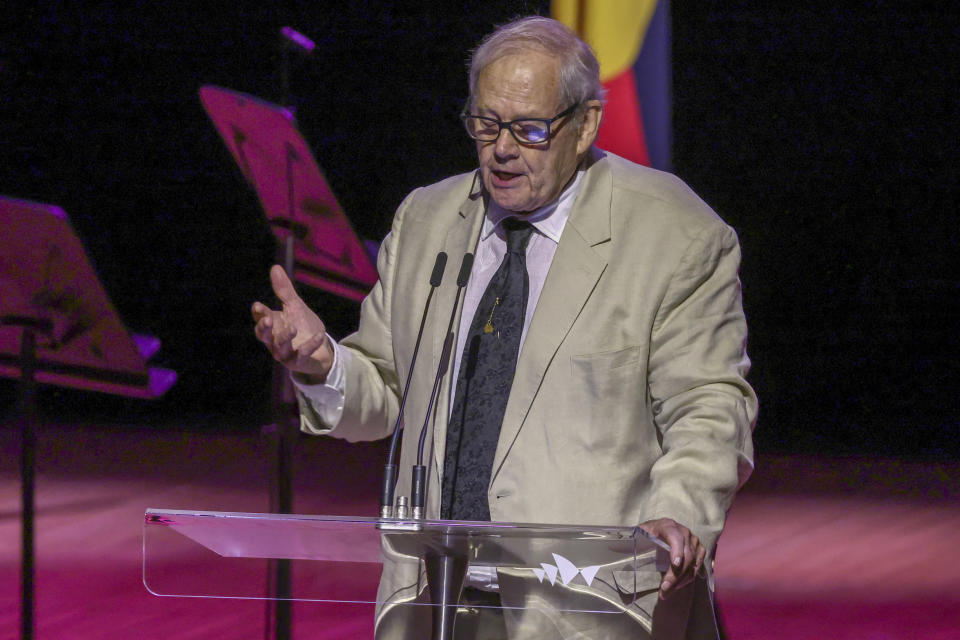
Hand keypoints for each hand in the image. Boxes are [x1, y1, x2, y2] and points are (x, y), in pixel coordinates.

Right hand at [251, 265, 333, 380]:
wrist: (321, 346)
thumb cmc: (303, 326)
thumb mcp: (294, 306)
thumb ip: (284, 290)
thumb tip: (275, 267)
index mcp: (272, 326)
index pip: (261, 319)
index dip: (259, 313)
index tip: (258, 306)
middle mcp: (274, 340)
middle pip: (264, 336)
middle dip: (264, 328)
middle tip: (267, 319)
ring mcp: (286, 353)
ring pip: (280, 348)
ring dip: (285, 337)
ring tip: (292, 328)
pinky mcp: (298, 362)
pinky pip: (302, 354)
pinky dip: (310, 345)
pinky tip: (319, 335)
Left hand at [639, 518, 705, 599]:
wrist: (660, 529)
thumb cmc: (648, 533)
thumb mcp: (640, 532)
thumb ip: (635, 538)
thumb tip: (622, 548)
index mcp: (668, 525)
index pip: (676, 537)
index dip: (677, 551)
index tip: (674, 565)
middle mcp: (684, 532)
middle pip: (686, 555)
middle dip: (675, 575)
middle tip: (664, 590)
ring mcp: (694, 541)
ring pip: (692, 563)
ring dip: (681, 581)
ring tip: (667, 592)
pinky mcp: (699, 550)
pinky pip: (697, 567)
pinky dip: (688, 578)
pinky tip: (677, 586)